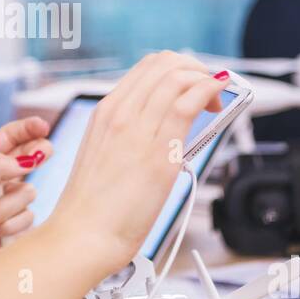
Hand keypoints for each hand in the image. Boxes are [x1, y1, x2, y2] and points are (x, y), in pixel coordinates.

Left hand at [0, 117, 52, 278]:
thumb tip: (25, 160)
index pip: (6, 138)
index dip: (26, 129)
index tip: (43, 125)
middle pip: (26, 159)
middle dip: (34, 158)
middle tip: (44, 154)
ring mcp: (3, 201)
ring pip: (28, 193)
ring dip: (6, 209)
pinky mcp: (11, 223)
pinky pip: (28, 217)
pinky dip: (9, 226)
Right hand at [49, 51, 226, 274]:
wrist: (83, 236)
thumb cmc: (94, 208)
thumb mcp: (106, 155)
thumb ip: (131, 137)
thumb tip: (164, 130)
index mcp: (105, 112)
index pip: (147, 68)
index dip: (177, 70)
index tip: (191, 88)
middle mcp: (119, 112)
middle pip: (164, 63)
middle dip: (194, 69)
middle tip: (207, 94)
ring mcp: (137, 128)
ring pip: (177, 75)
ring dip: (206, 80)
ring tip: (215, 104)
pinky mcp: (158, 151)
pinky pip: (188, 102)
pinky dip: (208, 92)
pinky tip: (216, 103)